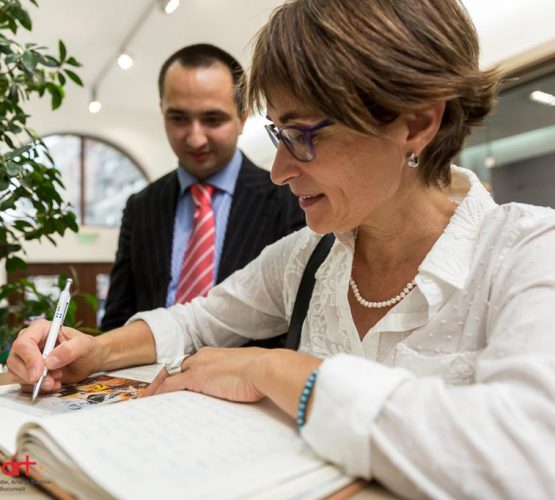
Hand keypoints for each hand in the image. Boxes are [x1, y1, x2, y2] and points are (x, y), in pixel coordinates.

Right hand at [7, 319, 101, 392]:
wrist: (90, 361)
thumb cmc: (87, 348)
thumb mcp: (85, 345)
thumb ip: (70, 349)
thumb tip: (49, 361)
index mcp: (41, 329)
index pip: (24, 343)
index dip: (29, 359)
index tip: (39, 373)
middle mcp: (30, 343)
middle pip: (14, 360)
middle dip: (31, 375)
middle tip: (51, 380)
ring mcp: (27, 359)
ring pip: (15, 374)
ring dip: (35, 383)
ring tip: (56, 381)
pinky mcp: (29, 373)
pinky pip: (24, 384)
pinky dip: (38, 388)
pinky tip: (54, 384)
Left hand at [148, 347, 268, 401]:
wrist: (265, 368)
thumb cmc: (263, 370)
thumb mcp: (247, 370)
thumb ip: (238, 375)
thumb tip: (243, 384)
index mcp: (216, 354)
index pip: (192, 363)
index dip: (182, 373)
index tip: (176, 381)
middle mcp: (204, 357)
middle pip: (177, 367)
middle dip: (165, 379)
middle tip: (154, 391)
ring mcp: (199, 366)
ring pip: (171, 376)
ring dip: (159, 387)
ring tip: (147, 399)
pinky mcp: (196, 378)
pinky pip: (170, 386)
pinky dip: (159, 393)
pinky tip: (151, 402)